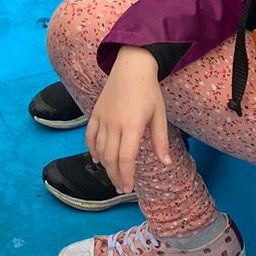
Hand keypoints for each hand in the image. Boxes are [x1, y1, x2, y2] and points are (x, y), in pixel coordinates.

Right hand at [86, 46, 170, 194]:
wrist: (131, 66)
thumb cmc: (148, 90)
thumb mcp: (159, 115)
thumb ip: (160, 140)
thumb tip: (165, 163)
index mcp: (132, 125)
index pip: (126, 157)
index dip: (126, 175)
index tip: (128, 188)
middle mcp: (114, 123)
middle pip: (111, 157)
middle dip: (115, 176)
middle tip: (121, 188)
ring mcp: (102, 118)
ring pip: (99, 149)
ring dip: (105, 166)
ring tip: (113, 177)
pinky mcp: (95, 113)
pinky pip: (90, 135)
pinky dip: (92, 149)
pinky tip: (98, 159)